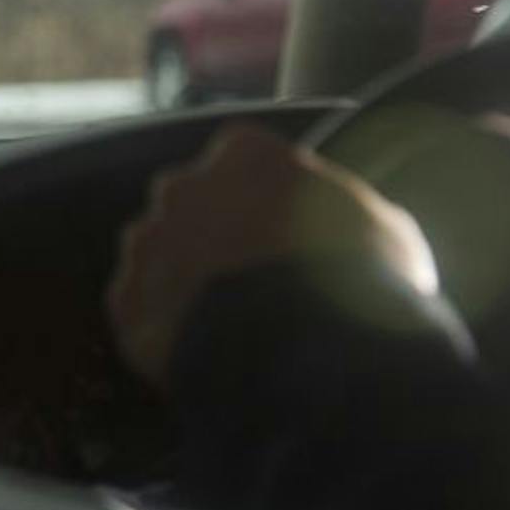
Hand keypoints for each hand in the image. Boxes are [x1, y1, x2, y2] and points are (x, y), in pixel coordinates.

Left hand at [107, 123, 439, 385]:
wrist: (303, 357)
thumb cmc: (359, 281)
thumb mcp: (385, 228)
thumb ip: (344, 210)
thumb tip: (348, 224)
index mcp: (244, 152)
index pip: (241, 158)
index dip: (259, 197)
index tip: (278, 228)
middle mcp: (181, 188)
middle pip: (189, 203)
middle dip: (211, 234)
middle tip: (252, 279)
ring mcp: (145, 245)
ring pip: (158, 256)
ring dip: (182, 281)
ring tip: (228, 323)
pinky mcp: (124, 304)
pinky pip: (141, 310)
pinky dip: (163, 328)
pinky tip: (203, 350)